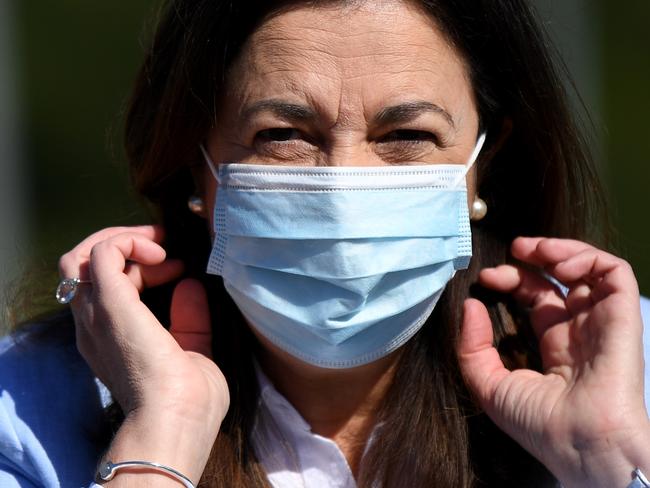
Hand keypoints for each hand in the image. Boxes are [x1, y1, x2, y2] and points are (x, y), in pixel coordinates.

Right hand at [59, 226, 228, 483]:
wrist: (177, 422)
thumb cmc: (189, 401)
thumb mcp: (193, 349)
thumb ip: (190, 318)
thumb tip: (190, 284)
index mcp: (110, 340)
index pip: (107, 288)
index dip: (142, 269)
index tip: (181, 270)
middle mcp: (94, 326)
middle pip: (88, 268)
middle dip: (128, 248)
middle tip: (166, 249)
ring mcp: (97, 314)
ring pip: (84, 256)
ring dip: (124, 240)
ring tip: (160, 247)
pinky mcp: (109, 303)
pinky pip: (102, 251)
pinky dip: (129, 241)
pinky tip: (160, 254)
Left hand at [458, 237, 649, 487]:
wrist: (581, 443)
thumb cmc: (538, 423)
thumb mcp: (489, 385)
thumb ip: (472, 346)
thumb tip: (470, 305)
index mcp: (555, 345)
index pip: (536, 298)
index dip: (512, 280)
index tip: (486, 278)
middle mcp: (580, 329)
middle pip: (559, 279)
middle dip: (534, 257)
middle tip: (512, 249)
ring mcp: (602, 321)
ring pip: (589, 268)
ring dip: (561, 249)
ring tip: (533, 248)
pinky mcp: (622, 315)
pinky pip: (615, 273)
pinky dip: (587, 257)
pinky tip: (557, 264)